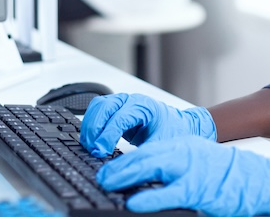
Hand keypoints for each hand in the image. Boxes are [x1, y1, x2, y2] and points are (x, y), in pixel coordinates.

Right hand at [80, 93, 215, 156]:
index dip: (108, 134)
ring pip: (97, 107)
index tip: (101, 151)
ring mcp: (122, 103)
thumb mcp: (160, 145)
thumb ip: (142, 154)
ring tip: (91, 147)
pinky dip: (91, 125)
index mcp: (145, 106)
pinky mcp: (115, 110)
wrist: (179, 126)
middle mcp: (131, 101)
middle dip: (95, 130)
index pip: (120, 117)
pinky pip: (97, 111)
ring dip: (90, 127)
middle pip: (104, 107)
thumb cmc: (173, 132)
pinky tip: (92, 141)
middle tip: (94, 150)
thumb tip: (124, 168)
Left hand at [98, 136, 269, 215]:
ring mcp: (191, 170)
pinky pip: (170, 193)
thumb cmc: (225, 175)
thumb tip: (141, 181)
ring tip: (107, 182)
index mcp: (182, 147)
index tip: (106, 168)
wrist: (256, 178)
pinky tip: (134, 202)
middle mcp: (184, 153)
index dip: (124, 158)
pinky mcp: (199, 189)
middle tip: (100, 176)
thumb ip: (171, 169)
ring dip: (127, 174)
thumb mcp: (195, 164)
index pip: (146, 149)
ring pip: (153, 167)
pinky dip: (150, 197)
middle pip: (145, 155)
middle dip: (119, 166)